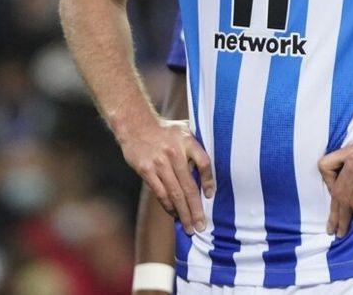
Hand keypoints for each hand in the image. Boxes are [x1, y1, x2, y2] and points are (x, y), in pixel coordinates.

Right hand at [119, 117, 213, 234]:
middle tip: (202, 226)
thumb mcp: (184, 129)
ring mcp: (159, 163)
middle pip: (189, 186)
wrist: (135, 125)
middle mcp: (174, 152)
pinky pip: (160, 193)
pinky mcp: (146, 170)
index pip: (204, 163)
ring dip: (183, 213)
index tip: (210, 196)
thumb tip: (216, 164)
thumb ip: (198, 145)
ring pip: (174, 194)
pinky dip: (168, 206)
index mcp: (187, 140)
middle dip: (196, 209)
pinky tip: (174, 215)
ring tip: (189, 227)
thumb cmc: (165, 130)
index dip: (209, 181)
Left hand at [318, 139, 352, 236]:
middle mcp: (349, 158)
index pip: (324, 165)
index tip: (335, 196)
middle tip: (332, 228)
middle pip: (334, 189)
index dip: (327, 183)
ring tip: (343, 232)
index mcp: (350, 150)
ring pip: (343, 199)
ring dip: (343, 219)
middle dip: (333, 212)